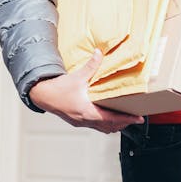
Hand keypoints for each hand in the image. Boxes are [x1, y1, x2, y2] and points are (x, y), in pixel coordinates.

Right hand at [29, 49, 144, 133]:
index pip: (112, 119)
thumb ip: (91, 65)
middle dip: (123, 123)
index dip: (126, 119)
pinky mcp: (77, 121)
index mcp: (87, 112)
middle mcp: (85, 120)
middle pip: (109, 127)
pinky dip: (104, 124)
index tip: (137, 118)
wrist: (42, 95)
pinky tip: (108, 118)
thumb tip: (99, 53)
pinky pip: (95, 126)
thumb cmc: (58, 89)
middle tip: (134, 118)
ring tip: (125, 120)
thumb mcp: (77, 77)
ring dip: (114, 125)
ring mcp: (81, 122)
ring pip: (102, 128)